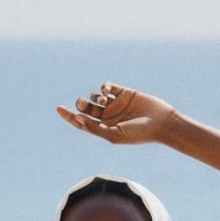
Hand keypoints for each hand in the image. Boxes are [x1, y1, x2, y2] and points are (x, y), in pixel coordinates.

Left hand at [56, 83, 174, 144]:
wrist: (160, 123)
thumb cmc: (138, 134)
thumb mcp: (114, 135)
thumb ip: (96, 128)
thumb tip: (78, 120)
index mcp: (103, 129)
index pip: (81, 122)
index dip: (69, 116)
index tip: (59, 108)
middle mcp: (107, 117)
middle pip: (86, 108)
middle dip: (81, 104)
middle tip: (82, 103)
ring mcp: (115, 104)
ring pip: (96, 96)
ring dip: (95, 96)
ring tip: (105, 100)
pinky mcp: (123, 92)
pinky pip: (107, 86)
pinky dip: (103, 86)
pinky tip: (107, 91)